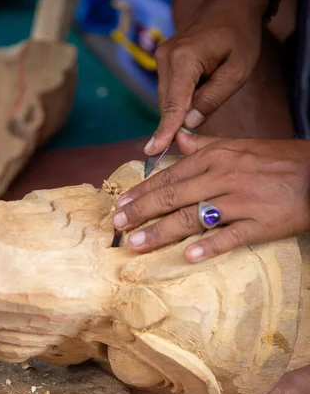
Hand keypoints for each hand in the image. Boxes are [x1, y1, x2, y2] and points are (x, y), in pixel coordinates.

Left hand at [113, 130, 309, 261]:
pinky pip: (230, 236)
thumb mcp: (238, 145)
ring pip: (193, 217)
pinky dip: (209, 246)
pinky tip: (188, 257)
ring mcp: (241, 201)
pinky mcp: (260, 223)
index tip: (121, 205)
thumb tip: (176, 136)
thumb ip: (203, 144)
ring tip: (137, 244)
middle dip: (141, 212)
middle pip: (173, 196)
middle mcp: (223, 177)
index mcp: (215, 157)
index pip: (169, 176)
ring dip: (161, 232)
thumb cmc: (276, 160)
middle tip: (117, 227)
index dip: (142, 192)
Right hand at [146, 0, 267, 155]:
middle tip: (194, 133)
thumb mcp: (237, 72)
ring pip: (167, 99)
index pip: (173, 105)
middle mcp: (166, 58)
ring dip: (181, 110)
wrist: (231, 3)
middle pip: (167, 105)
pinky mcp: (164, 60)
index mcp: (184, 60)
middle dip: (177, 123)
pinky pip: (169, 90)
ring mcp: (162, 57)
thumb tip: (189, 123)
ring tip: (205, 100)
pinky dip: (180, 100)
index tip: (152, 152)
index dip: (165, 131)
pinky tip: (198, 95)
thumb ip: (212, 99)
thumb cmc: (240, 35)